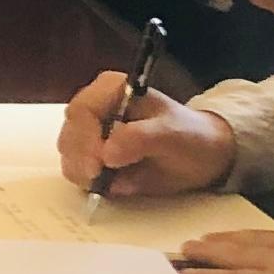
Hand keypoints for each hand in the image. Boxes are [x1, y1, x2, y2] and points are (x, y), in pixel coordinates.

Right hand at [55, 71, 235, 201]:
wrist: (205, 156)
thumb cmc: (190, 137)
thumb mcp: (172, 134)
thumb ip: (139, 138)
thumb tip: (107, 154)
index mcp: (111, 90)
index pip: (81, 111)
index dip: (84, 137)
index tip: (100, 163)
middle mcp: (95, 108)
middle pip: (69, 132)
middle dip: (81, 158)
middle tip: (99, 178)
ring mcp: (91, 133)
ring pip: (68, 153)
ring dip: (81, 171)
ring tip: (106, 181)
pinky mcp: (93, 156)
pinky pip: (76, 169)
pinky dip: (86, 181)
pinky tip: (106, 184)